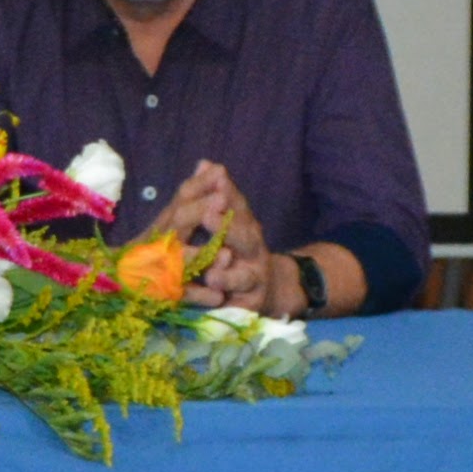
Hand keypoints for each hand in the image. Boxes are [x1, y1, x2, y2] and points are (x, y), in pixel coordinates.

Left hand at [156, 163, 300, 313]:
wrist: (267, 290)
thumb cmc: (239, 251)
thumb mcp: (230, 223)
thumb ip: (218, 197)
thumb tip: (205, 163)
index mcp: (246, 226)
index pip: (238, 206)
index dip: (228, 193)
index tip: (217, 177)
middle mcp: (254, 250)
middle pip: (246, 237)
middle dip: (227, 227)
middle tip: (208, 215)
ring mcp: (253, 279)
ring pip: (242, 277)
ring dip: (227, 275)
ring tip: (211, 274)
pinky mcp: (248, 307)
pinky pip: (236, 308)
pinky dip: (226, 307)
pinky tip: (216, 305)